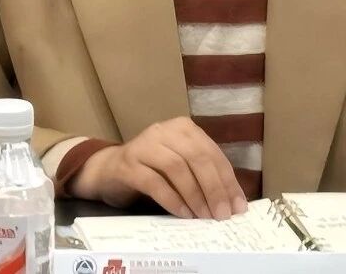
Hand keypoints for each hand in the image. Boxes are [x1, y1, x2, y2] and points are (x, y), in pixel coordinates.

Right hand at [68, 117, 247, 219]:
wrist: (108, 169)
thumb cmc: (151, 169)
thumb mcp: (180, 164)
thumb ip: (202, 175)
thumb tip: (233, 201)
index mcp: (183, 128)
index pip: (212, 153)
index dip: (227, 180)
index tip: (238, 206)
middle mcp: (164, 130)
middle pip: (197, 157)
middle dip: (214, 188)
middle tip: (222, 214)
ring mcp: (144, 145)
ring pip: (176, 168)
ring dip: (194, 195)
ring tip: (204, 217)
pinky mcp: (127, 164)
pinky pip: (154, 182)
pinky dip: (172, 199)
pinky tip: (183, 214)